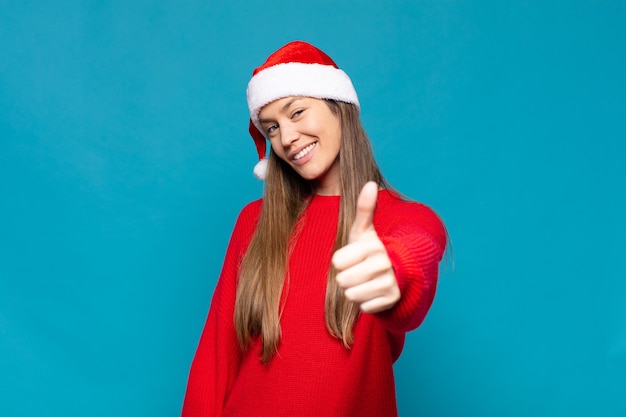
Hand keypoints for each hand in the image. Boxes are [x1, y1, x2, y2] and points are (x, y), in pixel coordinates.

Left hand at [332, 182, 400, 312]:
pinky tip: (373, 293)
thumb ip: (364, 208)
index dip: (341, 262)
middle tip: (358, 272)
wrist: (395, 273)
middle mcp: (384, 263)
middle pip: (343, 280)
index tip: (352, 258)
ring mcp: (390, 282)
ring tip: (364, 282)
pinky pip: (364, 307)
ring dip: (354, 291)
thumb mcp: (363, 231)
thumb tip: (370, 182)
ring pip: (352, 295)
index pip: (337, 262)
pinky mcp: (392, 299)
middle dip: (346, 278)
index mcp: (374, 245)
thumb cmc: (369, 251)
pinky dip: (365, 303)